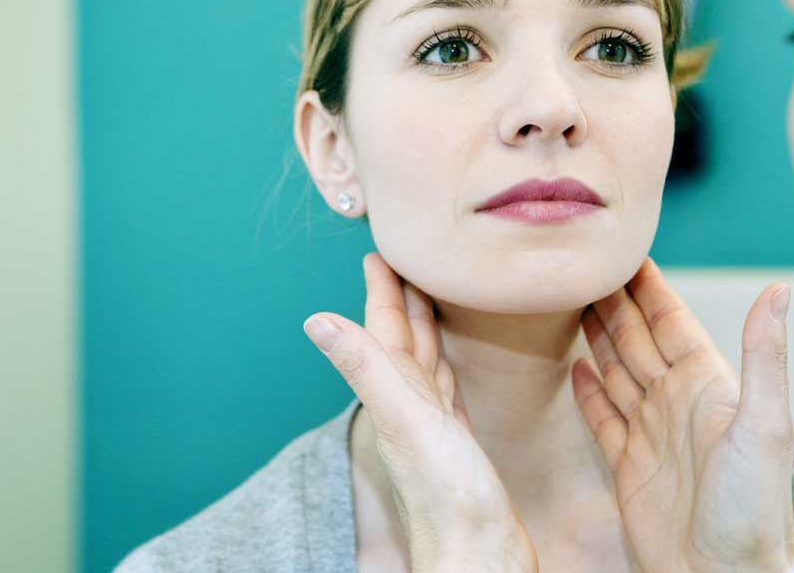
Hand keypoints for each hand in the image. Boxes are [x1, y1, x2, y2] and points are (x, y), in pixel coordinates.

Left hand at [303, 253, 537, 572]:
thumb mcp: (405, 418)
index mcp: (395, 394)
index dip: (380, 289)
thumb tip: (313, 320)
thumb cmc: (447, 495)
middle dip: (401, 297)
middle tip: (404, 256)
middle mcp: (409, 406)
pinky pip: (448, 387)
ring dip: (424, 326)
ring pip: (425, 361)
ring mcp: (433, 426)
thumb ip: (364, 368)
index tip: (377, 250)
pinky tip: (449, 358)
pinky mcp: (459, 442)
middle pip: (402, 339)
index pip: (382, 329)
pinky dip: (446, 363)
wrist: (480, 553)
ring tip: (428, 291)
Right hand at [570, 258, 793, 572]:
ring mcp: (651, 432)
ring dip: (597, 337)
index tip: (626, 250)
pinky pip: (603, 418)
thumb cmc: (752, 508)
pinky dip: (588, 391)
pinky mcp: (628, 465)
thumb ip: (765, 355)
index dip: (648, 287)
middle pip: (637, 339)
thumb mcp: (764, 424)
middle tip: (585, 264)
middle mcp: (677, 402)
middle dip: (613, 302)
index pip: (671, 321)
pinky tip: (575, 367)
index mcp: (708, 384)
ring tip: (572, 303)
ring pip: (617, 371)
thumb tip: (779, 289)